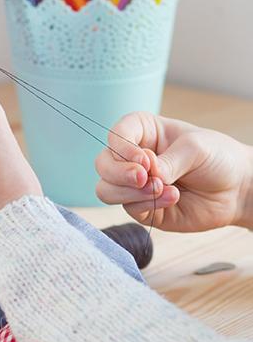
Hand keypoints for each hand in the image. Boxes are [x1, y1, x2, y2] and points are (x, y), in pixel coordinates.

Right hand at [95, 112, 252, 230]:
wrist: (238, 189)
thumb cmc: (218, 158)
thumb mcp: (196, 148)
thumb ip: (168, 161)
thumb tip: (146, 176)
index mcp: (142, 133)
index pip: (115, 136)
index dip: (122, 148)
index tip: (145, 158)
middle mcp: (132, 158)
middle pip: (103, 165)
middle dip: (119, 173)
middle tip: (143, 177)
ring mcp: (134, 185)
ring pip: (106, 190)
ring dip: (131, 192)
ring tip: (163, 189)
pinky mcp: (142, 208)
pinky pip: (129, 209)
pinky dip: (149, 204)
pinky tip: (173, 198)